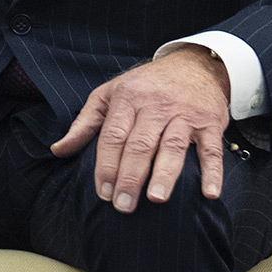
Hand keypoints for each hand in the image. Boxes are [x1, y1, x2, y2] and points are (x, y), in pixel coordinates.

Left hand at [48, 48, 233, 212]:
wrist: (193, 65)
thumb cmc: (144, 85)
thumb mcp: (109, 95)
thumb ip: (85, 124)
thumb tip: (58, 150)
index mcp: (128, 99)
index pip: (113, 136)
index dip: (106, 165)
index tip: (103, 192)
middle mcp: (156, 106)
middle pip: (140, 144)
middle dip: (130, 176)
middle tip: (123, 206)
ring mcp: (185, 114)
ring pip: (172, 147)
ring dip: (165, 174)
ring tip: (156, 199)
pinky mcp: (210, 123)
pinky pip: (212, 149)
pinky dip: (213, 172)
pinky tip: (210, 194)